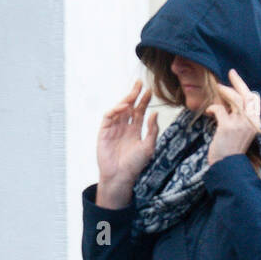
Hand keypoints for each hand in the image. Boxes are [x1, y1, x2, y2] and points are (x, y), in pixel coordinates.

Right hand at [96, 81, 158, 201]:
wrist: (120, 176)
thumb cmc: (135, 164)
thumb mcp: (148, 146)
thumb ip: (152, 130)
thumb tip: (155, 113)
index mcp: (135, 130)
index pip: (139, 111)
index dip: (144, 101)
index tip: (149, 91)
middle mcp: (124, 127)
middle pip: (129, 107)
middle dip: (134, 95)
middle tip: (140, 83)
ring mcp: (114, 128)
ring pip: (119, 109)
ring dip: (126, 100)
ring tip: (133, 93)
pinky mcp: (105, 131)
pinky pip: (109, 116)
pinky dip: (116, 110)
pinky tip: (124, 107)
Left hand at [205, 67, 260, 165]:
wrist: (227, 165)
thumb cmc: (231, 149)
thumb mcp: (240, 132)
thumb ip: (239, 117)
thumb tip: (230, 100)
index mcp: (255, 123)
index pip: (255, 100)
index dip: (246, 88)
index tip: (237, 80)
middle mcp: (250, 122)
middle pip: (247, 95)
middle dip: (238, 82)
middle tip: (230, 72)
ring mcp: (240, 125)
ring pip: (235, 99)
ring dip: (225, 91)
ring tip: (218, 87)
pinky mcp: (227, 127)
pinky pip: (220, 109)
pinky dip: (213, 108)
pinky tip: (209, 111)